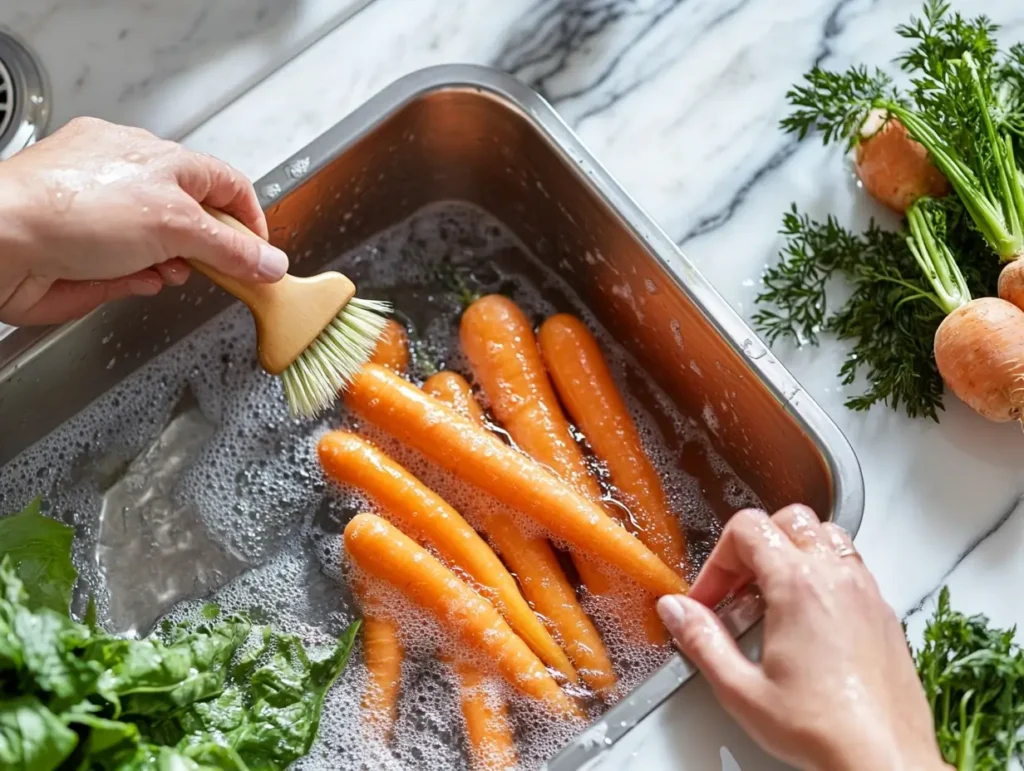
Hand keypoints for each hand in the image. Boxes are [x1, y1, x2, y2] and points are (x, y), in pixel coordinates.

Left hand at [0, 117, 287, 325]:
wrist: (1, 242)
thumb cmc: (69, 209)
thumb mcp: (174, 224)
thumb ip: (231, 248)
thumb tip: (270, 262)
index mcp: (158, 159)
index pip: (226, 183)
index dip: (251, 219)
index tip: (263, 253)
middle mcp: (133, 183)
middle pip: (198, 218)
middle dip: (212, 248)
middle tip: (225, 270)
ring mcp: (109, 219)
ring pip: (167, 247)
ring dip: (177, 265)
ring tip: (171, 273)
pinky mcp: (90, 255)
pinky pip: (135, 270)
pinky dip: (143, 279)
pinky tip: (140, 280)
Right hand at [657, 507, 947, 770]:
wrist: (885, 760)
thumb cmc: (824, 730)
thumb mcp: (742, 691)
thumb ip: (702, 642)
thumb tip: (675, 611)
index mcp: (798, 585)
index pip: (748, 529)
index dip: (717, 561)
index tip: (708, 599)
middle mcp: (836, 577)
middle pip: (788, 520)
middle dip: (754, 546)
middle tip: (737, 589)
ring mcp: (865, 591)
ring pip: (825, 533)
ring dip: (792, 551)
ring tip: (771, 593)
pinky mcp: (883, 611)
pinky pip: (850, 564)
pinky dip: (823, 571)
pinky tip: (807, 615)